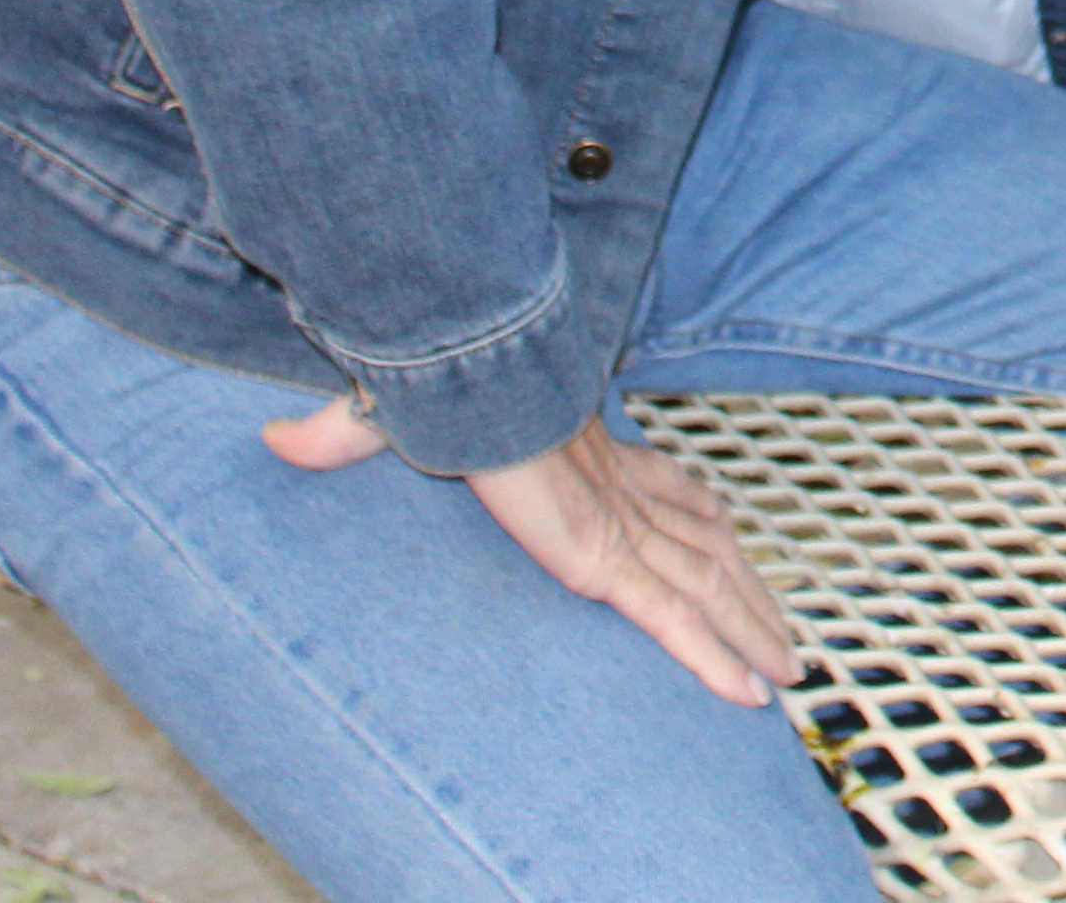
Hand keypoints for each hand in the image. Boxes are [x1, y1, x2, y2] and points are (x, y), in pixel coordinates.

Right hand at [262, 401, 797, 706]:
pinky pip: (674, 618)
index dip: (701, 515)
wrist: (460, 372)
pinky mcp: (607, 560)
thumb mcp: (389, 419)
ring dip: (751, 630)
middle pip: (704, 548)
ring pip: (708, 587)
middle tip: (782, 638)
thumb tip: (278, 442)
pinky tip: (749, 692)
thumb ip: (346, 437)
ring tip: (787, 674)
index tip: (727, 534)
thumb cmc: (436, 381)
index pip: (661, 489)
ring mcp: (620, 529)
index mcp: (587, 457)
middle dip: (748, 593)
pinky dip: (716, 655)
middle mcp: (620, 494)